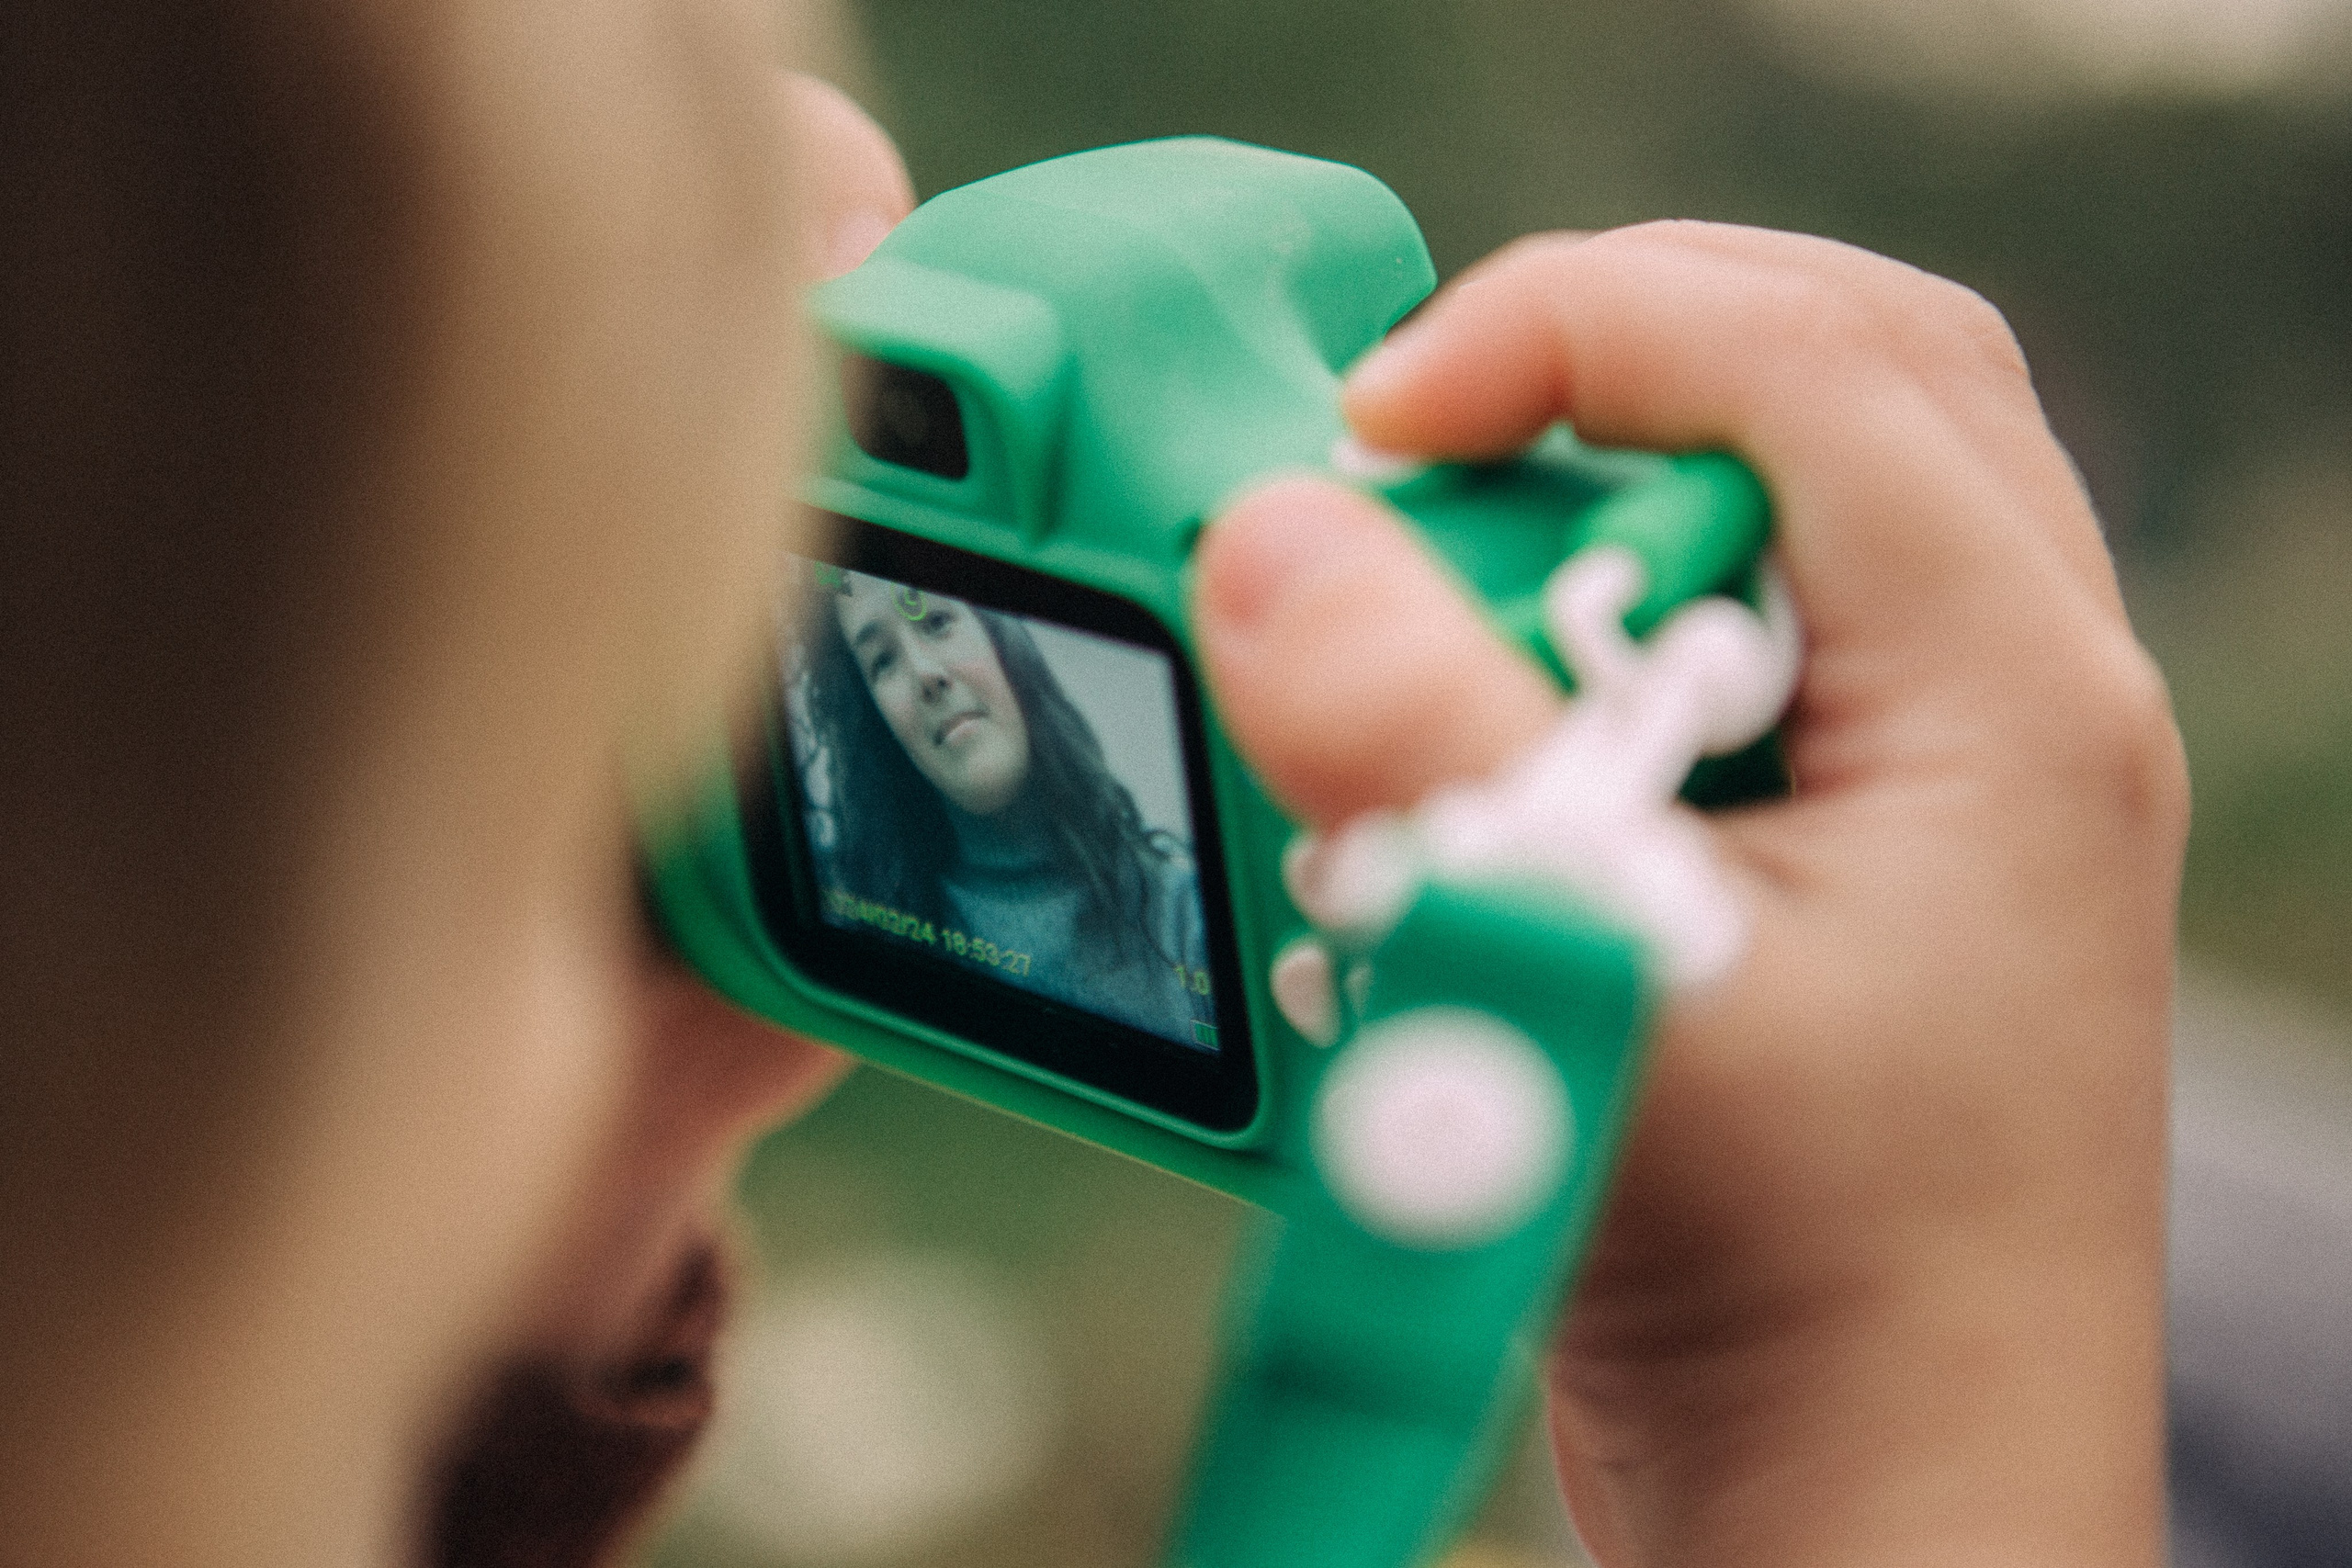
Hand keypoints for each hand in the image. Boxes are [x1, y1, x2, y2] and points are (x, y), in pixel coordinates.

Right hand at [1193, 224, 2185, 1567]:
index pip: (1806, 356)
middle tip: (1421, 453)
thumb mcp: (1584, 994)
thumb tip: (1270, 543)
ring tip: (1452, 639)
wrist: (1872, 1507)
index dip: (1568, 328)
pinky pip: (1736, 644)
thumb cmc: (1794, 1299)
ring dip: (1592, 518)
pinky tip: (1493, 774)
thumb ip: (1416, 751)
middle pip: (1834, 369)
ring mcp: (1946, 772)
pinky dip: (1588, 648)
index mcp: (2008, 693)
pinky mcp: (1857, 849)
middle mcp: (2009, 697)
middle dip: (1606, 366)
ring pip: (1786, 498)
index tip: (1373, 429)